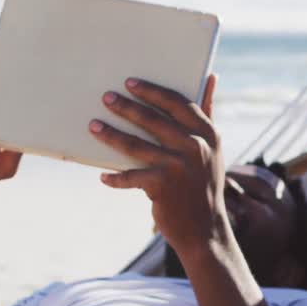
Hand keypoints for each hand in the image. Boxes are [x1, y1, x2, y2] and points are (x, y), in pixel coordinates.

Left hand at [91, 75, 224, 256]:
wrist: (206, 229)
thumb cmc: (203, 184)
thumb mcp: (212, 149)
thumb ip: (207, 114)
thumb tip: (211, 76)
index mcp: (207, 134)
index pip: (177, 103)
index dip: (152, 91)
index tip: (131, 83)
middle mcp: (195, 147)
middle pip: (153, 120)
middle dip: (126, 107)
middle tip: (107, 97)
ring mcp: (178, 167)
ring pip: (136, 146)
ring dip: (111, 135)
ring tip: (93, 126)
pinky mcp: (162, 187)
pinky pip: (132, 177)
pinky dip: (116, 179)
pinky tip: (103, 176)